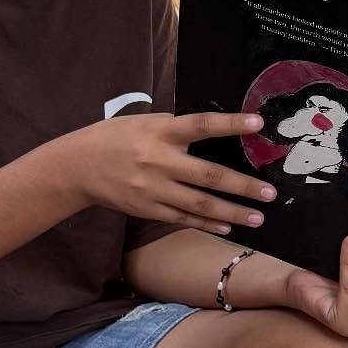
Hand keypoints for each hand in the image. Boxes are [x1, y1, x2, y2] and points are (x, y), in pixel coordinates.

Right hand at [64, 111, 274, 230]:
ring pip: (199, 204)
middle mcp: (159, 161)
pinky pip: (183, 218)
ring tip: (259, 217)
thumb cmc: (115, 137)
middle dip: (242, 186)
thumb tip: (213, 129)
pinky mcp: (148, 209)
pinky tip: (228, 226)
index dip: (230, 124)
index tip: (258, 123)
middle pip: (208, 175)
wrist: (77, 166)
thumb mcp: (144, 121)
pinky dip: (207, 223)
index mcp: (160, 131)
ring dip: (232, 212)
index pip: (201, 125)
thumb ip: (176, 127)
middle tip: (270, 193)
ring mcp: (153, 189)